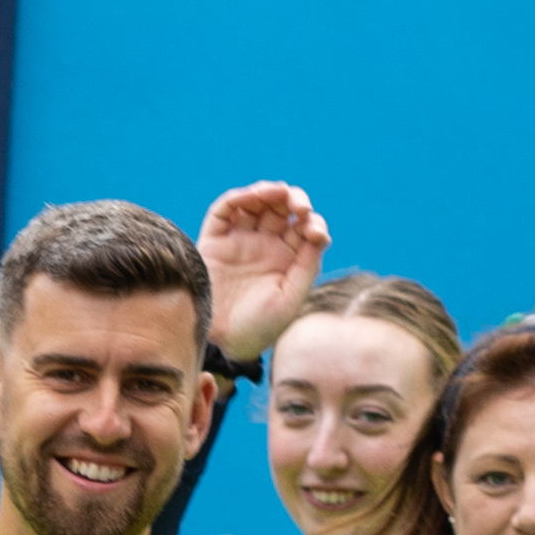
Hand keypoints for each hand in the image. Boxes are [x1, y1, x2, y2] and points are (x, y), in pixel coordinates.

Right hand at [194, 181, 327, 369]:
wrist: (223, 343)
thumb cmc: (260, 327)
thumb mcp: (292, 297)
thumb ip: (307, 264)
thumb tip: (319, 231)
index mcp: (287, 258)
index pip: (304, 226)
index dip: (312, 221)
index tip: (314, 232)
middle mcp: (265, 245)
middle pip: (282, 208)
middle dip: (294, 200)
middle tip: (299, 207)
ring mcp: (240, 240)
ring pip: (256, 202)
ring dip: (269, 192)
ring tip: (279, 193)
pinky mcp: (215, 240)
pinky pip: (226, 210)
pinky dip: (240, 197)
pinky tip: (254, 196)